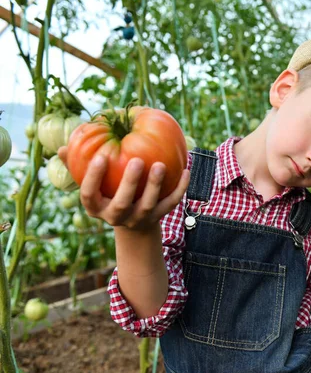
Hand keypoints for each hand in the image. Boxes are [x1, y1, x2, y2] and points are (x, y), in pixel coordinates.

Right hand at [57, 146, 189, 231]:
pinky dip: (180, 188)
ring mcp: (138, 219)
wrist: (134, 225)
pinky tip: (186, 169)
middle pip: (122, 204)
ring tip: (160, 164)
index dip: (93, 178)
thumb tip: (63, 147)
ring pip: (148, 206)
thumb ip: (78, 166)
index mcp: (95, 207)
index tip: (100, 157)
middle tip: (137, 161)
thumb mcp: (94, 184)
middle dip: (129, 184)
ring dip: (155, 186)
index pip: (88, 195)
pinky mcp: (158, 218)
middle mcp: (116, 216)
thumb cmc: (109, 193)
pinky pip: (171, 204)